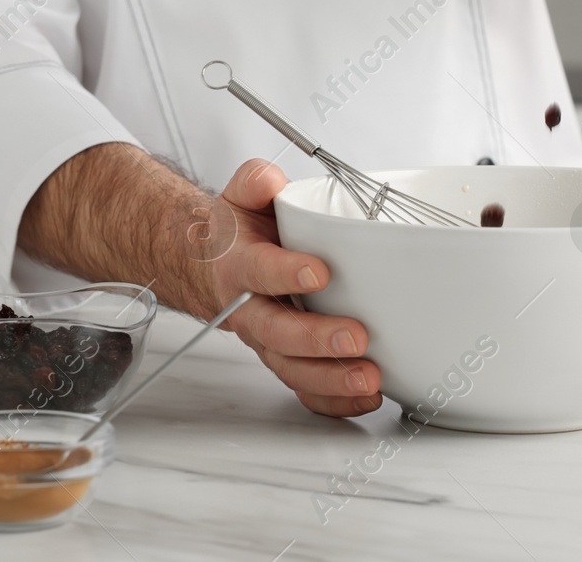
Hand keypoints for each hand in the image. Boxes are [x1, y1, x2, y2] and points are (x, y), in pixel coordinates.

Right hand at [183, 159, 382, 417]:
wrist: (212, 267)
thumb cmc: (238, 234)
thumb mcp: (242, 196)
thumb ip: (256, 182)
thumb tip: (271, 181)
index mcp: (238, 265)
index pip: (257, 270)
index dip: (284, 272)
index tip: (319, 270)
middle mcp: (250, 309)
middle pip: (276, 332)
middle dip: (315, 340)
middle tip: (356, 338)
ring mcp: (268, 340)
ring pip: (290, 368)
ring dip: (330, 378)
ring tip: (369, 378)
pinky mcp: (286, 359)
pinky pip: (304, 389)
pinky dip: (333, 400)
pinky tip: (366, 397)